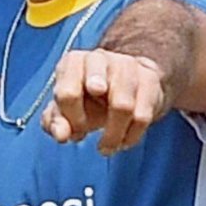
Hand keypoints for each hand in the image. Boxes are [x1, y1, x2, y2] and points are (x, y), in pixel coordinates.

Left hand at [41, 49, 167, 154]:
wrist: (126, 83)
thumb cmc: (90, 98)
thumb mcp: (66, 109)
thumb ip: (55, 122)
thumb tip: (60, 134)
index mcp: (73, 63)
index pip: (67, 91)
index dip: (70, 117)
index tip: (76, 130)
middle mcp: (99, 58)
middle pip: (96, 85)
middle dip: (90, 114)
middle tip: (87, 131)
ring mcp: (126, 65)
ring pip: (123, 104)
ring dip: (113, 135)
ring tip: (107, 147)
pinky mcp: (149, 78)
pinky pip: (143, 114)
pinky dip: (132, 135)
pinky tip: (124, 141)